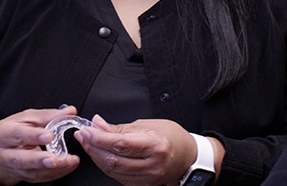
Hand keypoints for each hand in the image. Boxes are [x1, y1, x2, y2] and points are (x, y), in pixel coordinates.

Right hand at [0, 106, 79, 184]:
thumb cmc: (13, 131)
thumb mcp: (27, 118)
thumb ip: (48, 115)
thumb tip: (69, 112)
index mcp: (7, 133)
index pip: (19, 134)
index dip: (34, 136)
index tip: (49, 136)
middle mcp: (7, 153)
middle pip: (21, 159)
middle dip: (39, 160)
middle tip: (54, 159)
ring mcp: (14, 167)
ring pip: (31, 171)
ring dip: (52, 169)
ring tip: (69, 161)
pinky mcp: (22, 176)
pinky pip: (38, 178)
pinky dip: (55, 173)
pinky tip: (67, 167)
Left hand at [75, 115, 199, 185]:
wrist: (186, 156)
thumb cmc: (171, 137)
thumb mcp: (148, 125)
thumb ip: (120, 127)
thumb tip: (98, 123)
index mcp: (156, 145)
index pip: (121, 144)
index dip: (99, 138)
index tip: (87, 130)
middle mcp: (151, 164)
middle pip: (113, 159)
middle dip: (94, 147)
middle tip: (83, 136)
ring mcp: (146, 178)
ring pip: (112, 170)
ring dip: (97, 157)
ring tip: (89, 144)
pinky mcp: (140, 185)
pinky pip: (117, 176)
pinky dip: (106, 165)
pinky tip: (101, 155)